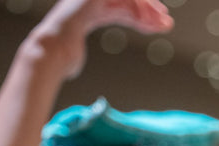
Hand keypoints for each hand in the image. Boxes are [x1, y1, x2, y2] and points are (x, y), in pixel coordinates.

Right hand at [33, 0, 172, 78]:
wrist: (52, 53)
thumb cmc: (60, 60)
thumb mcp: (74, 56)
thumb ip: (75, 55)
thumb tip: (71, 66)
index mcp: (88, 13)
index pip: (120, 9)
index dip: (140, 16)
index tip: (157, 25)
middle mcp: (90, 3)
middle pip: (127, 1)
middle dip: (149, 10)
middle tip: (166, 23)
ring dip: (148, 10)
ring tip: (164, 24)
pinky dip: (140, 8)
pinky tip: (150, 22)